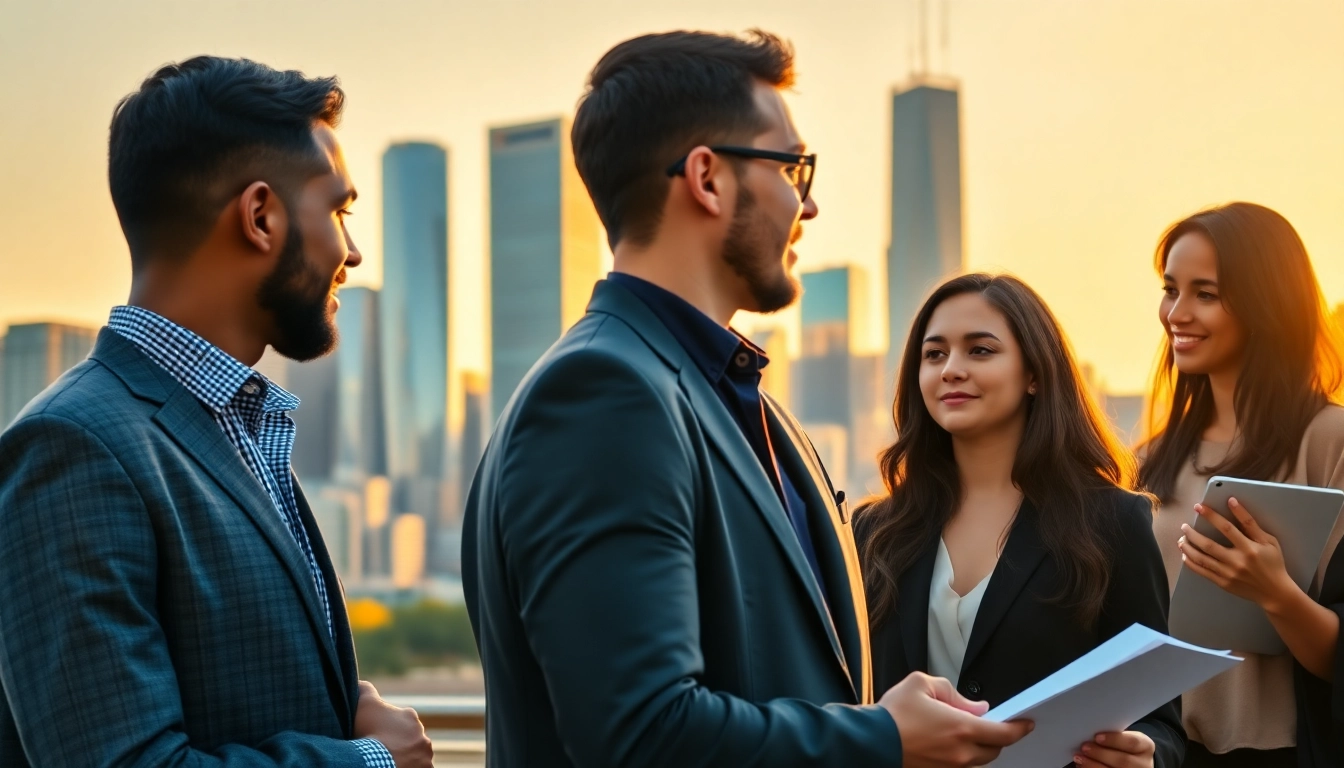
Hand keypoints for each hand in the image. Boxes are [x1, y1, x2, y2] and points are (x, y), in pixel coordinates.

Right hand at [353, 681, 432, 767]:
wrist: (374, 759)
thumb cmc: (368, 731)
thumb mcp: (364, 704)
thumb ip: (365, 689)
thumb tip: (360, 682)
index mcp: (410, 717)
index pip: (401, 721)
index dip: (387, 730)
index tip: (377, 737)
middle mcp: (423, 735)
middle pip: (410, 740)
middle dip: (399, 744)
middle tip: (383, 751)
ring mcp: (425, 755)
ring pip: (416, 756)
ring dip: (406, 758)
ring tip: (389, 761)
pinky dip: (411, 767)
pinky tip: (397, 766)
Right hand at [878, 671, 1032, 767]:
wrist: (869, 742)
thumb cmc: (893, 713)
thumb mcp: (921, 684)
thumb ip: (953, 692)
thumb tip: (975, 706)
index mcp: (962, 728)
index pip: (1004, 733)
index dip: (1019, 728)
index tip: (1026, 723)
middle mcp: (960, 753)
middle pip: (994, 750)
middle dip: (999, 737)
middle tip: (995, 724)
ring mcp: (949, 767)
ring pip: (977, 760)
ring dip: (980, 746)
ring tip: (967, 731)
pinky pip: (960, 765)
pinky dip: (963, 754)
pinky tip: (950, 742)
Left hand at [1074, 730, 1154, 766]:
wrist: (1135, 761)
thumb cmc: (1124, 745)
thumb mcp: (1125, 737)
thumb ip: (1113, 735)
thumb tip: (1090, 732)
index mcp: (1145, 746)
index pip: (1132, 742)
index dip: (1114, 740)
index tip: (1097, 737)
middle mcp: (1143, 764)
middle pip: (1123, 760)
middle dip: (1101, 754)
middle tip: (1084, 747)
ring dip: (1094, 765)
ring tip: (1079, 758)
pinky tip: (1083, 766)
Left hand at [1178, 497, 1297, 609]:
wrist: (1275, 592)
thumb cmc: (1273, 563)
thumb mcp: (1269, 542)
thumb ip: (1251, 524)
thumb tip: (1233, 502)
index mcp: (1249, 548)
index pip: (1227, 528)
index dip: (1212, 516)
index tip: (1199, 507)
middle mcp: (1237, 561)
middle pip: (1208, 545)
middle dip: (1192, 533)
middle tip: (1184, 525)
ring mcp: (1228, 573)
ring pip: (1201, 559)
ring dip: (1188, 547)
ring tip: (1181, 538)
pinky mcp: (1223, 583)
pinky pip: (1202, 572)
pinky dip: (1191, 562)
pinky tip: (1185, 554)